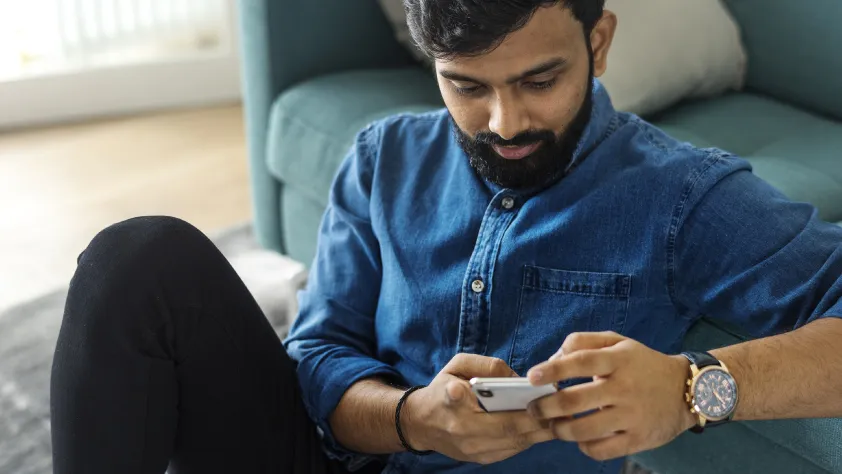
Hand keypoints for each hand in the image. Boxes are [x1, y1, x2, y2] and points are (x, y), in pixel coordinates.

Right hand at [402, 353, 554, 464]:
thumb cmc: (441, 388)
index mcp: (453, 404)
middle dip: (539, 420)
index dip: (509, 408)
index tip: (531, 399)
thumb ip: (485, 365)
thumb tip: (517, 377)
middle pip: (510, 430)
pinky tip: (546, 426)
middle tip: (563, 408)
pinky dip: (531, 438)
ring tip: (562, 417)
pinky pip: (513, 449)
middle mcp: (464, 432)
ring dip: (541, 432)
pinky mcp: (482, 459)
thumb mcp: (456, 365)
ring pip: (516, 443)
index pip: (471, 403)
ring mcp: (474, 450)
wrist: (420, 423)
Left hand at [525, 332, 697, 460]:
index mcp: (618, 360)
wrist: (686, 390)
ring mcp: (632, 415)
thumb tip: (552, 358)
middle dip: (545, 407)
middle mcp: (624, 387)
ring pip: (584, 429)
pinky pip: (602, 450)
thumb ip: (583, 343)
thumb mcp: (617, 342)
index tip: (531, 377)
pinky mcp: (638, 439)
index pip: (580, 362)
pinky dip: (583, 447)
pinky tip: (580, 438)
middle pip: (574, 400)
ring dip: (559, 430)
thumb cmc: (642, 364)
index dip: (552, 370)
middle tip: (534, 409)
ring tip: (553, 426)